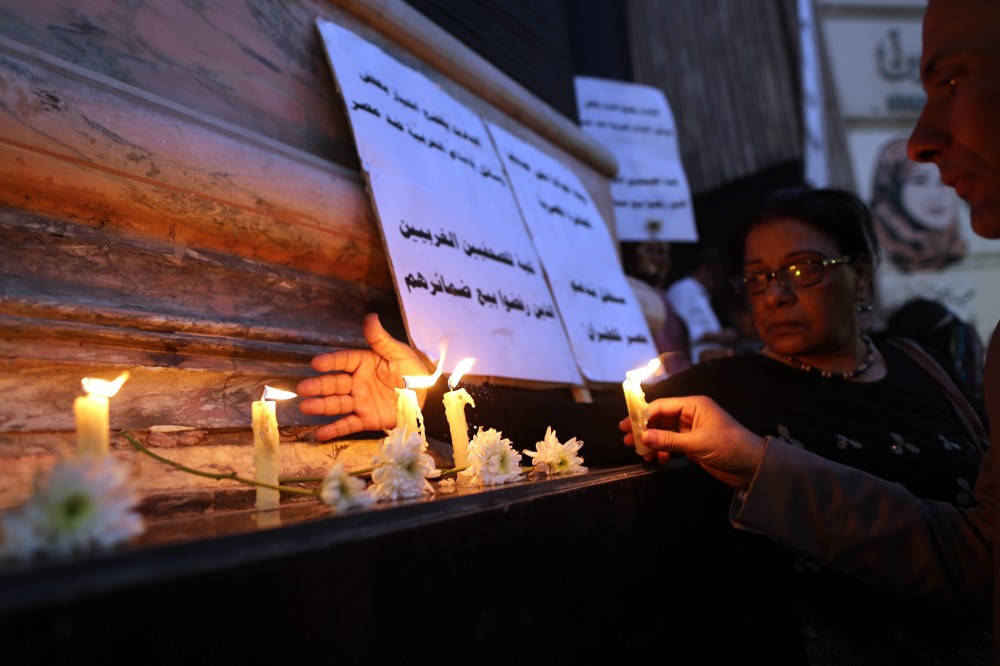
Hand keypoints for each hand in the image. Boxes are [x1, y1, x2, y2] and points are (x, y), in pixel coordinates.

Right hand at [297, 313, 431, 439]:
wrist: (426, 397)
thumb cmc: (412, 371)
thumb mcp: (399, 353)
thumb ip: (381, 339)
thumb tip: (370, 317)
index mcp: (364, 363)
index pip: (344, 360)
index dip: (331, 362)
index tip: (316, 363)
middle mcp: (357, 382)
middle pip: (335, 384)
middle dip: (319, 386)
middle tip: (303, 388)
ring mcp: (360, 401)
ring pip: (337, 403)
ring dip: (321, 406)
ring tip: (306, 407)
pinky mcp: (366, 419)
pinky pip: (348, 425)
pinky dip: (334, 430)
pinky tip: (319, 434)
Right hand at [624, 395, 764, 488]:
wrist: (752, 466)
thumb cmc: (729, 446)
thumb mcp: (697, 443)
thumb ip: (669, 440)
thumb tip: (643, 437)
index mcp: (694, 405)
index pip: (662, 406)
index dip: (643, 415)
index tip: (628, 426)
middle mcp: (690, 414)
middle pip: (660, 419)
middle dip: (644, 429)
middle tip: (626, 439)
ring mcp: (691, 430)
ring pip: (663, 433)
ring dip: (652, 442)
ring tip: (640, 453)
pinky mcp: (692, 445)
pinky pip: (670, 445)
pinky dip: (662, 451)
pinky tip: (657, 459)